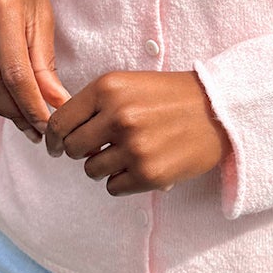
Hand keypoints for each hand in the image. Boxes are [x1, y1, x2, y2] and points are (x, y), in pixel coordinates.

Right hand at [0, 0, 70, 140]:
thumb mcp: (42, 15)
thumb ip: (45, 62)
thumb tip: (56, 105)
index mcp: (1, 4)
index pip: (15, 71)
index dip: (31, 105)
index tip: (48, 125)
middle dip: (16, 112)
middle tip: (36, 130)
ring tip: (22, 120)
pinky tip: (1, 101)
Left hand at [44, 69, 231, 197]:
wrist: (218, 110)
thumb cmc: (169, 97)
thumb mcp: (128, 84)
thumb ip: (93, 103)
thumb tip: (60, 133)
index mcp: (107, 88)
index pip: (59, 122)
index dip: (53, 138)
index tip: (56, 146)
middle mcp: (118, 116)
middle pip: (72, 149)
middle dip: (81, 152)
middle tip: (99, 149)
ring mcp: (134, 147)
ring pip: (91, 170)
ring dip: (103, 166)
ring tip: (127, 154)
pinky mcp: (149, 174)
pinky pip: (113, 187)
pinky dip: (122, 181)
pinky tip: (140, 166)